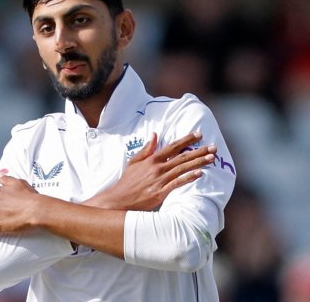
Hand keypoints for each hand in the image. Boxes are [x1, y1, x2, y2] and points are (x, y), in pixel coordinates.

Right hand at [84, 132, 215, 210]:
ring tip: (211, 158)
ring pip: (182, 168)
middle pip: (182, 157)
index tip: (198, 135)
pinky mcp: (160, 192)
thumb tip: (154, 134)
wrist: (119, 199)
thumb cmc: (127, 181)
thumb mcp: (134, 162)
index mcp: (151, 159)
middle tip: (213, 147)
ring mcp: (159, 180)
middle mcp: (157, 167)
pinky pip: (177, 183)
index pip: (172, 146)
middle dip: (199, 151)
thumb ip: (146, 149)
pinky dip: (188, 178)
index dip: (186, 140)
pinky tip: (199, 174)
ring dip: (198, 163)